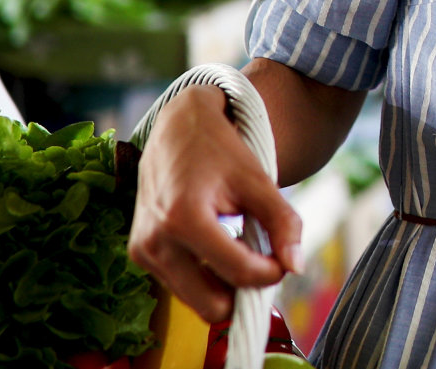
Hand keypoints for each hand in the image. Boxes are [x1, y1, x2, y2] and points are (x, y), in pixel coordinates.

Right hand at [127, 85, 303, 322]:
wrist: (176, 129)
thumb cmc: (219, 151)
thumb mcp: (258, 180)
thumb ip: (283, 223)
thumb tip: (295, 266)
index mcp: (184, 219)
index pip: (239, 273)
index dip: (272, 273)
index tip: (284, 258)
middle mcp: (155, 241)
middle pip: (212, 306)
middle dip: (244, 290)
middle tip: (262, 261)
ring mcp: (142, 251)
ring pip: (196, 301)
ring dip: (224, 285)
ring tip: (239, 247)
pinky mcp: (139, 254)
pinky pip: (182, 286)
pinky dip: (206, 277)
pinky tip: (218, 246)